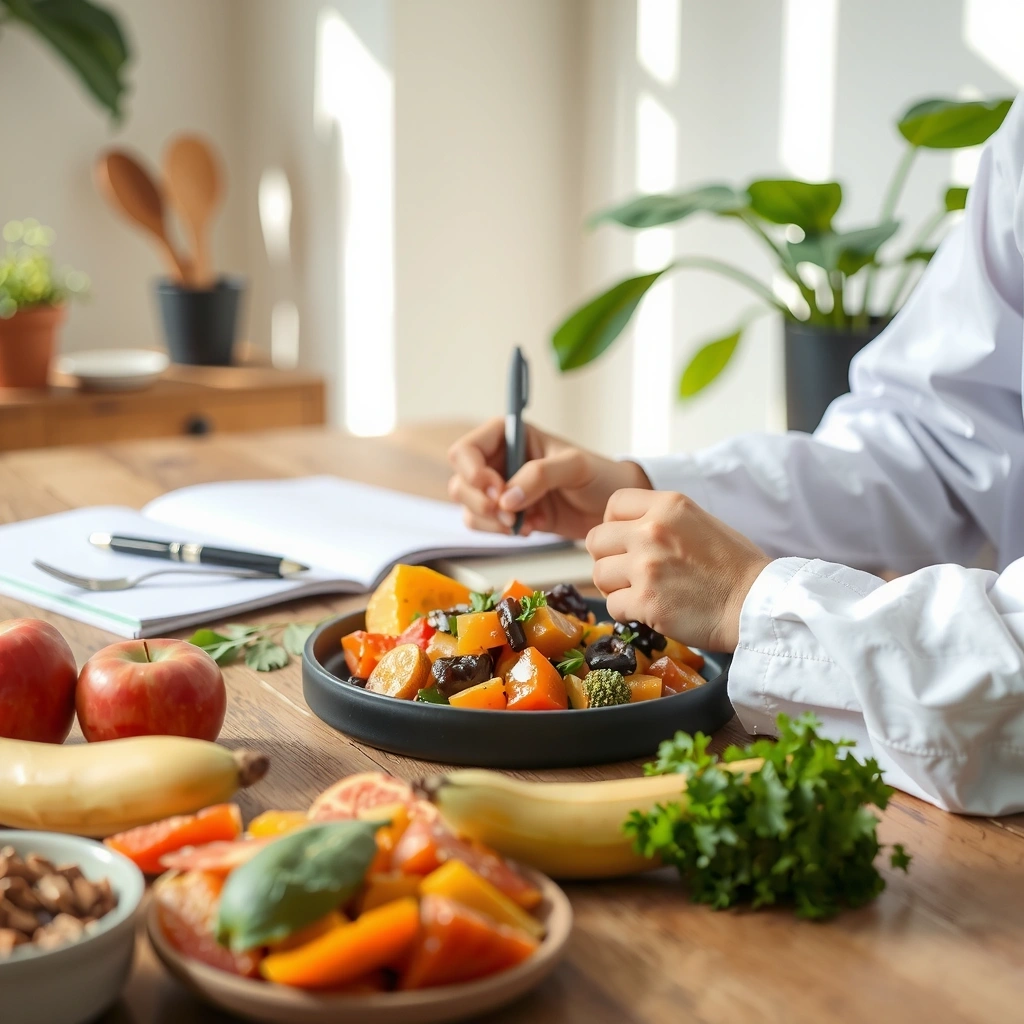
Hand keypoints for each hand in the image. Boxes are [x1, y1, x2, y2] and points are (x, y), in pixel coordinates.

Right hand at [447, 418, 650, 538]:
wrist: (612, 507)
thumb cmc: (599, 475)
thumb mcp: (575, 467)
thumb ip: (540, 475)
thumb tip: (506, 498)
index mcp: (508, 435)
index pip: (466, 450)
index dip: (473, 472)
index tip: (496, 491)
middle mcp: (498, 460)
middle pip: (461, 482)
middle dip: (481, 502)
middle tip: (510, 515)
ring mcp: (499, 489)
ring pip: (468, 507)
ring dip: (492, 521)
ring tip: (525, 523)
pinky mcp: (506, 514)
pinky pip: (484, 525)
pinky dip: (502, 532)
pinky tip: (532, 528)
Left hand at [586, 489, 770, 651]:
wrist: (757, 605)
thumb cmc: (735, 567)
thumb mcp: (700, 522)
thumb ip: (662, 520)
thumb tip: (625, 530)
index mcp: (668, 505)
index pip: (614, 504)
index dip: (613, 525)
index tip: (624, 542)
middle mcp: (652, 531)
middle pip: (596, 540)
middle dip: (607, 558)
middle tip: (627, 573)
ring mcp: (646, 566)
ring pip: (599, 575)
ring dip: (615, 587)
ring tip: (640, 593)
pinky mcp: (645, 601)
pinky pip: (613, 606)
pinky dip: (627, 612)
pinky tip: (649, 611)